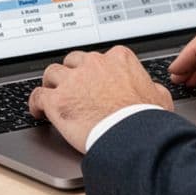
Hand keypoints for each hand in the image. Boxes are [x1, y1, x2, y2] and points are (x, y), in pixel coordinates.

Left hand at [28, 46, 172, 152]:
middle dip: (71, 74)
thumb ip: (151, 87)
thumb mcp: (159, 97)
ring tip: (52, 95)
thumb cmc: (146, 119)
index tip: (93, 80)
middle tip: (72, 88)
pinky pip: (38, 96)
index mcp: (118, 59)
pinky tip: (38, 110)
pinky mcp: (57, 100)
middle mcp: (93, 64)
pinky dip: (36, 103)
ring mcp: (72, 80)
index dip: (94, 71)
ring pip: (52, 74)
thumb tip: (152, 89)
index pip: (100, 58)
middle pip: (73, 62)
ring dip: (52, 85)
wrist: (133, 136)